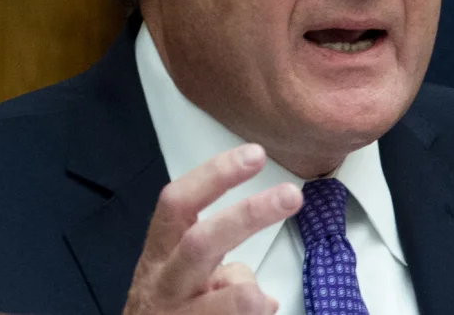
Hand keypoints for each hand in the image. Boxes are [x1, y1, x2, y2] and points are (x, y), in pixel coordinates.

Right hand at [123, 144, 303, 314]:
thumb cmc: (167, 311)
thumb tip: (256, 283)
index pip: (179, 204)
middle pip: (201, 242)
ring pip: (216, 303)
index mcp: (162, 254)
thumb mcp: (182, 278)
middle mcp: (162, 283)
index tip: (254, 154)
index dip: (215, 176)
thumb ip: (215, 264)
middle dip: (248, 215)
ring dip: (249, 298)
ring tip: (261, 302)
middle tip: (292, 195)